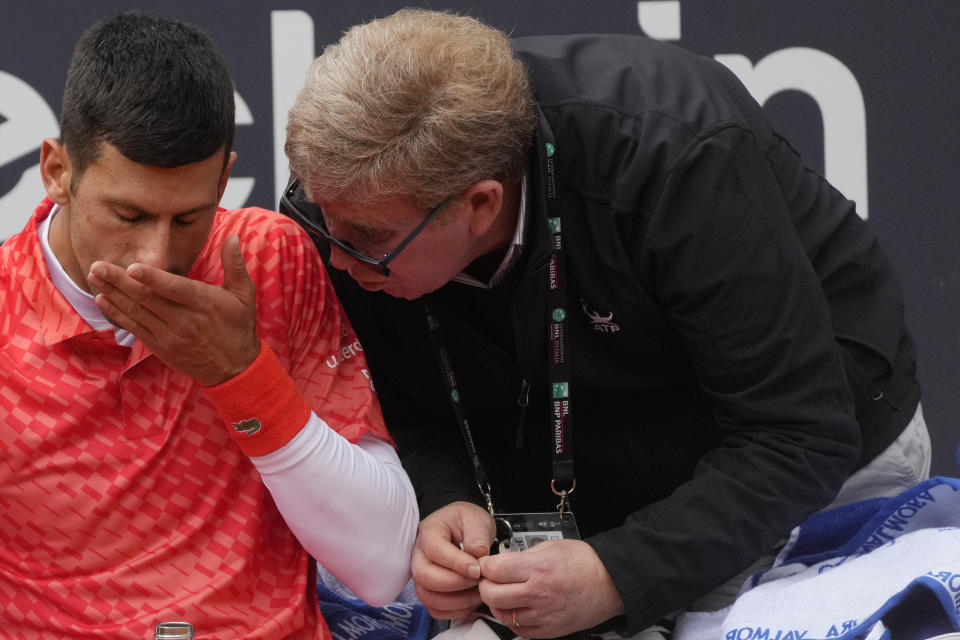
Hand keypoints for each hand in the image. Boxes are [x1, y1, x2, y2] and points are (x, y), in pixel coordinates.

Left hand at [87, 235, 259, 385]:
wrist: (234, 368)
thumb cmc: (239, 327)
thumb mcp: (244, 295)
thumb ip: (235, 265)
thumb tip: (232, 238)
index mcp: (203, 303)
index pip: (174, 289)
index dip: (152, 278)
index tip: (132, 267)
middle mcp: (183, 320)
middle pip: (146, 298)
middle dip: (119, 281)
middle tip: (97, 265)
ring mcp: (169, 335)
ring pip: (136, 312)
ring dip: (113, 294)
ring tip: (94, 277)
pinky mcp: (160, 346)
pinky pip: (134, 328)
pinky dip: (117, 314)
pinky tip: (102, 300)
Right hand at [411, 501, 495, 618]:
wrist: (465, 528)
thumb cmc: (467, 522)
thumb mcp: (476, 518)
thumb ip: (477, 534)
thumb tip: (478, 553)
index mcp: (429, 531)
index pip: (435, 550)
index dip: (456, 563)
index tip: (477, 569)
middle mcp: (419, 554)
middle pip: (424, 576)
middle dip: (455, 584)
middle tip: (478, 580)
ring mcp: (422, 574)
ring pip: (427, 596)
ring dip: (456, 600)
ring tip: (478, 591)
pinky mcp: (429, 590)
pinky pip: (435, 609)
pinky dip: (454, 610)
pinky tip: (470, 600)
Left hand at [478, 539, 624, 637]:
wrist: (609, 582)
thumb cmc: (584, 563)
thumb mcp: (550, 546)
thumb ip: (523, 556)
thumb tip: (501, 563)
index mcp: (538, 568)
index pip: (494, 569)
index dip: (485, 565)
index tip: (487, 564)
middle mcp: (539, 593)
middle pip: (491, 594)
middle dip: (485, 585)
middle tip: (490, 580)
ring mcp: (543, 614)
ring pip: (502, 615)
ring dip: (498, 603)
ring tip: (505, 594)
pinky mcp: (549, 630)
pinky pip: (519, 630)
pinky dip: (513, 619)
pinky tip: (518, 608)